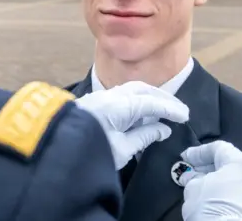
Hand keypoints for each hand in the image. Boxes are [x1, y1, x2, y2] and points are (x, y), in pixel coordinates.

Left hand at [75, 81, 189, 169]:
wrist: (56, 147)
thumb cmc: (88, 150)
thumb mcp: (122, 149)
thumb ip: (144, 136)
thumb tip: (162, 129)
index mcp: (118, 105)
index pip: (151, 103)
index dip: (170, 109)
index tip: (185, 117)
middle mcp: (109, 96)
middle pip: (142, 90)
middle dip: (162, 98)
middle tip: (178, 110)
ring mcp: (100, 98)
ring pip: (130, 91)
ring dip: (149, 98)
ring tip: (163, 111)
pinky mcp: (94, 103)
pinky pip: (120, 96)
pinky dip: (136, 101)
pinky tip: (141, 112)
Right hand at [180, 141, 241, 220]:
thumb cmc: (211, 206)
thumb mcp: (193, 188)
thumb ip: (193, 178)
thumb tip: (193, 177)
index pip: (219, 148)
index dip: (199, 152)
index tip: (184, 158)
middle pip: (232, 165)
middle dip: (210, 168)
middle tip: (192, 173)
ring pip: (239, 182)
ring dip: (221, 183)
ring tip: (203, 189)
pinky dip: (229, 196)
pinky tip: (215, 202)